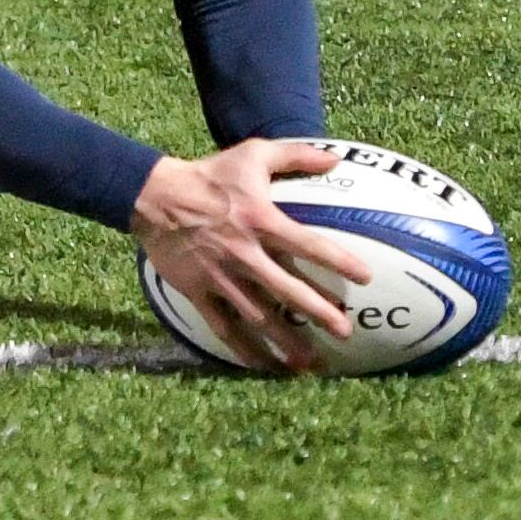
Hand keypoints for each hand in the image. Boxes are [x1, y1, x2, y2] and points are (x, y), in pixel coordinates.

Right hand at [132, 141, 374, 373]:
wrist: (155, 196)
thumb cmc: (209, 174)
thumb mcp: (253, 154)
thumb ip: (295, 155)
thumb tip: (335, 158)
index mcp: (261, 220)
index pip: (308, 244)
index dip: (339, 261)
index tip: (365, 277)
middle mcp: (245, 253)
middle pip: (288, 290)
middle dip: (319, 312)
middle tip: (345, 331)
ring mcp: (221, 277)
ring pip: (259, 317)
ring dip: (286, 341)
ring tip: (310, 362)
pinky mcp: (200, 292)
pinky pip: (225, 328)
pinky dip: (244, 349)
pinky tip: (263, 365)